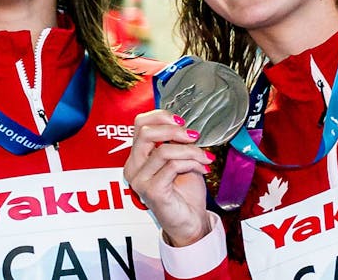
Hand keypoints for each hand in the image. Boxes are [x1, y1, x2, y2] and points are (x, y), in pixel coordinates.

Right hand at [123, 109, 216, 245]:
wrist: (190, 221)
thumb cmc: (185, 193)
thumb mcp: (180, 159)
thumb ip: (176, 143)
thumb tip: (183, 126)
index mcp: (137, 157)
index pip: (139, 124)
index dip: (160, 117)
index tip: (181, 121)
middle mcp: (133, 168)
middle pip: (145, 133)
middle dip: (174, 130)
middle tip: (193, 136)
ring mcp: (140, 180)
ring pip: (163, 151)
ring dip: (190, 151)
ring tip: (204, 157)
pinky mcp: (151, 191)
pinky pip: (172, 167)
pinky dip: (192, 163)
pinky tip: (202, 168)